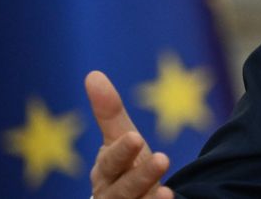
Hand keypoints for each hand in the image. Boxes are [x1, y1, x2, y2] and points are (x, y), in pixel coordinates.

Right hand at [85, 71, 173, 198]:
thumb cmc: (126, 164)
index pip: (111, 162)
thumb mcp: (120, 137)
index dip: (122, 152)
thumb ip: (109, 111)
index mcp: (105, 172)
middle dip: (141, 176)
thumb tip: (93, 74)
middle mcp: (113, 195)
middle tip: (163, 159)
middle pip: (124, 189)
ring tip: (167, 192)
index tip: (136, 137)